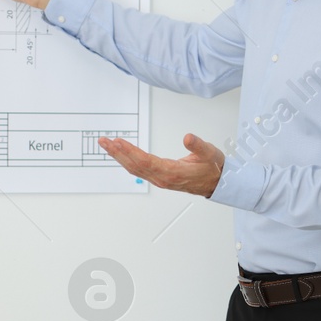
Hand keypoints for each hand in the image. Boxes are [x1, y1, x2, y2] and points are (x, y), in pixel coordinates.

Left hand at [98, 133, 225, 197]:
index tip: (118, 142)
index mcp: (172, 172)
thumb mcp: (210, 153)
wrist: (217, 184)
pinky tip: (119, 154)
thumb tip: (187, 137)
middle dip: (117, 153)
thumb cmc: (212, 168)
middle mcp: (162, 178)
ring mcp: (159, 179)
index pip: (145, 161)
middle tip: (103, 141)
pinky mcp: (158, 178)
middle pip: (134, 166)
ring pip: (134, 169)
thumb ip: (198, 145)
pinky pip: (138, 170)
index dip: (130, 151)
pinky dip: (126, 160)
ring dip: (119, 156)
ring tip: (106, 145)